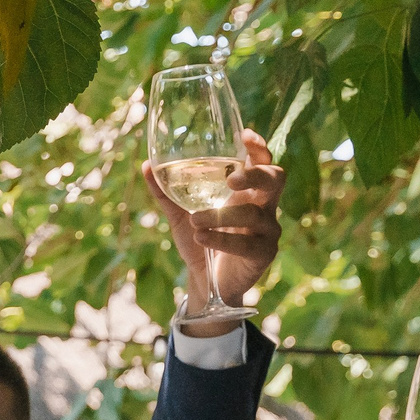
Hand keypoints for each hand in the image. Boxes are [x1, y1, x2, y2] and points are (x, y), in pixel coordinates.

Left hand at [142, 127, 283, 334]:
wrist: (205, 283)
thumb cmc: (199, 241)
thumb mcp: (179, 216)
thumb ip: (165, 192)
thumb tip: (146, 165)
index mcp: (247, 190)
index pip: (262, 162)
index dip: (258, 148)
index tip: (244, 135)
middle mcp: (263, 205)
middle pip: (274, 179)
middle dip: (255, 175)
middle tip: (231, 180)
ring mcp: (267, 229)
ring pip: (254, 214)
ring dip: (222, 215)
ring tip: (195, 221)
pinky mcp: (264, 253)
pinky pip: (248, 243)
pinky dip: (223, 239)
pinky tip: (202, 237)